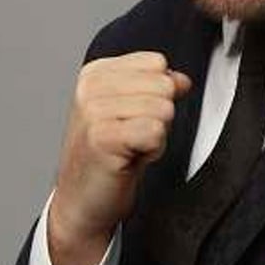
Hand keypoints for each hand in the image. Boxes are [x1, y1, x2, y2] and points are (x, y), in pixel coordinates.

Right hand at [49, 52, 190, 264]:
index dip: (158, 95)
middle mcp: (91, 88)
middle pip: (164, 86)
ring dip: (156, 136)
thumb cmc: (108, 156)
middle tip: (133, 137)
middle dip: (159, 117)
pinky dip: (152, 151)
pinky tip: (130, 159)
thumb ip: (157, 88)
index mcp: (96, 73)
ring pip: (163, 109)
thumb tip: (182, 79)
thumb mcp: (133, 112)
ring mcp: (93, 112)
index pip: (158, 63)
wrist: (82, 200)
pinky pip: (155, 132)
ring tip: (130, 148)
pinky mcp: (102, 138)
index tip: (134, 118)